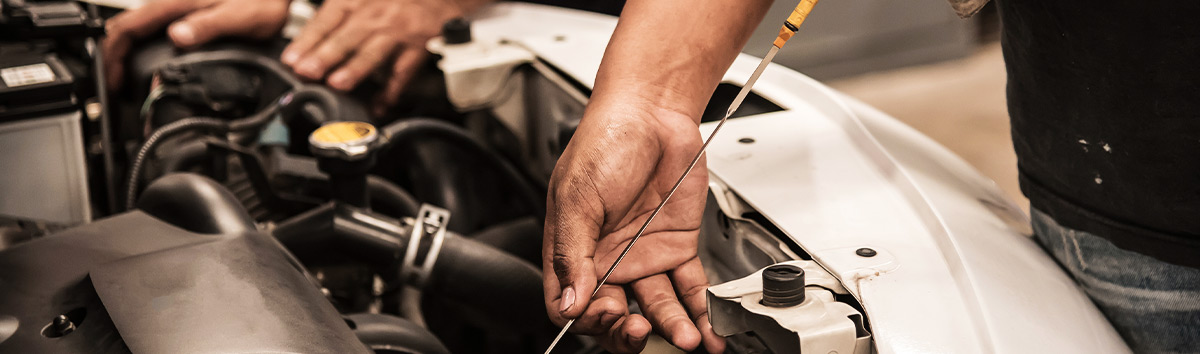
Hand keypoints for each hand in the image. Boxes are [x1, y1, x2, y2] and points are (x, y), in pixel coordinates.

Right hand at [103, 0, 290, 90]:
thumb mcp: (239, 17)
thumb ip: (208, 26)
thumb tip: (177, 37)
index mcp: (174, 3)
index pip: (126, 27)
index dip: (113, 57)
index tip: (113, 82)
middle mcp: (169, 3)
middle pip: (126, 30)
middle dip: (115, 60)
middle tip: (118, 91)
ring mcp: (174, 7)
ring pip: (138, 30)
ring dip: (128, 55)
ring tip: (131, 84)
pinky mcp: (183, 13)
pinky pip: (153, 30)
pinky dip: (144, 49)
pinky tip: (152, 65)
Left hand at [280, 0, 463, 115]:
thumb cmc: (393, 0)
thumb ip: (335, 15)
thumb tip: (304, 43)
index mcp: (355, 0)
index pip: (326, 20)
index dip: (307, 40)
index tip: (291, 59)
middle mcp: (374, 15)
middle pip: (346, 36)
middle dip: (325, 55)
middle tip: (307, 72)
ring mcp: (397, 31)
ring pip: (373, 52)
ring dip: (355, 69)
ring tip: (337, 84)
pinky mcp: (417, 47)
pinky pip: (403, 71)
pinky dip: (392, 91)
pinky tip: (379, 105)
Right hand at [543, 97, 724, 352]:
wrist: (652, 111)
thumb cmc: (605, 141)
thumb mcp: (576, 197)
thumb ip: (572, 253)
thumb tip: (570, 302)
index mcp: (573, 250)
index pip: (571, 305)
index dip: (587, 320)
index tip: (607, 315)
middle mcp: (607, 259)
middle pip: (614, 315)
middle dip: (628, 333)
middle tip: (643, 331)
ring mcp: (644, 255)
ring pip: (656, 308)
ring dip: (671, 329)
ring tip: (686, 339)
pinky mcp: (677, 247)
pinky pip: (689, 288)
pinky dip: (700, 310)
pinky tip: (708, 328)